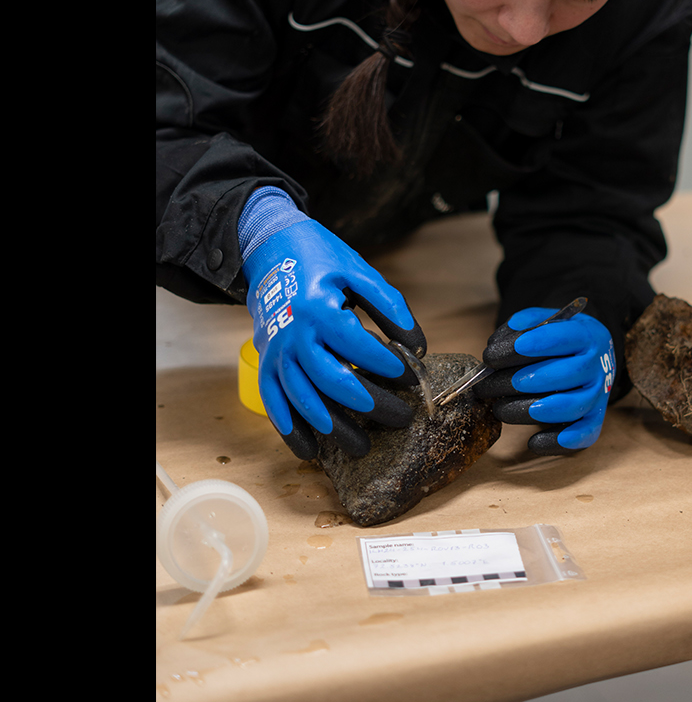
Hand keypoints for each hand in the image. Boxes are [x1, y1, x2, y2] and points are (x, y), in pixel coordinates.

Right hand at [243, 219, 420, 459]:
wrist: (271, 250)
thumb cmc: (321, 260)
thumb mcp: (360, 272)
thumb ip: (390, 306)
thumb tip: (418, 346)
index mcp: (317, 309)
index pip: (356, 345)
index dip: (387, 364)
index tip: (412, 378)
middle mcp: (292, 335)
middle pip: (331, 380)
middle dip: (369, 403)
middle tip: (401, 418)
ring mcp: (275, 352)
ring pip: (303, 398)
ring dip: (332, 426)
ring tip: (363, 446)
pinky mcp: (265, 362)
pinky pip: (273, 402)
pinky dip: (289, 429)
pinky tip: (310, 451)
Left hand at [471, 303, 615, 453]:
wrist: (590, 358)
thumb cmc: (560, 342)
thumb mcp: (546, 322)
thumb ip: (523, 324)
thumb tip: (500, 343)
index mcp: (587, 336)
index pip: (565, 337)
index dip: (536, 343)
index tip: (501, 352)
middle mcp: (596, 367)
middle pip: (568, 374)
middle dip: (524, 380)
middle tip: (490, 384)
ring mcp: (598, 395)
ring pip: (572, 407)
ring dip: (532, 410)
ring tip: (500, 409)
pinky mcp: (594, 420)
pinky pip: (583, 435)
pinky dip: (558, 442)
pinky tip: (532, 441)